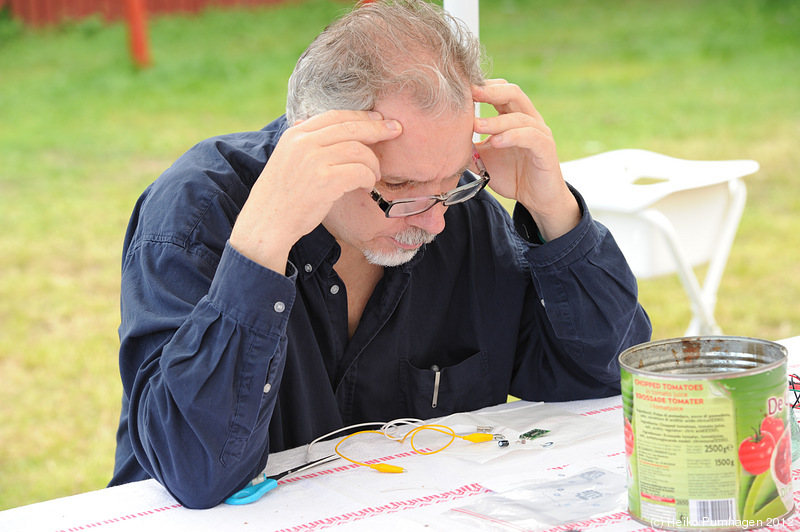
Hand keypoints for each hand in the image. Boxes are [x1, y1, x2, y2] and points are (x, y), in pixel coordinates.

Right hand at [230, 110, 401, 270]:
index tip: (378, 119)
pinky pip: (359, 171)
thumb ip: (303, 144)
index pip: (334, 116)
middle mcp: (303, 143)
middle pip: (350, 127)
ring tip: (374, 176)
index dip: (360, 116)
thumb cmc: (280, 198)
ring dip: (373, 163)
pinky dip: (369, 178)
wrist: (266, 225)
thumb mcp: (286, 161)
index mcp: (294, 135)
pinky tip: (367, 187)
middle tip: (395, 131)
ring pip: (359, 150)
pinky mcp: (325, 181)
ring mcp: (314, 160)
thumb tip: (322, 129)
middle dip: (377, 129)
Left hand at [472, 80, 579, 240]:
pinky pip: (530, 137)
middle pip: (513, 93)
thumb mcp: (484, 160)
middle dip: (490, 91)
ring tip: (476, 126)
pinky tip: (496, 142)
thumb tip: (444, 141)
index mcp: (514, 117)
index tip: (461, 89)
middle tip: (470, 94)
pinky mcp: (546, 148)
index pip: (500, 91)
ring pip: (519, 117)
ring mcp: (539, 132)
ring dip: (496, 121)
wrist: (536, 199)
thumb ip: (469, 148)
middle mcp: (529, 119)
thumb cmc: (511, 175)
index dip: (482, 87)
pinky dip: (512, 136)